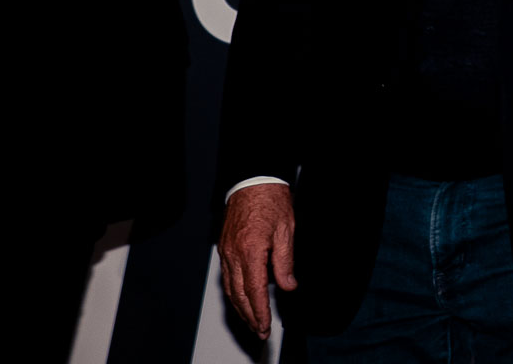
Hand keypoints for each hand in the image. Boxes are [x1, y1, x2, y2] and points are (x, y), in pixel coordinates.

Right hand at [219, 182, 297, 338]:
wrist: (253, 181)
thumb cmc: (270, 200)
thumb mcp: (286, 231)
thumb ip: (285, 262)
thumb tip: (288, 285)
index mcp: (251, 250)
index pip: (254, 290)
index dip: (259, 311)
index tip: (264, 325)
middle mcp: (234, 253)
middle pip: (239, 294)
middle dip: (249, 316)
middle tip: (259, 330)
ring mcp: (226, 251)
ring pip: (229, 288)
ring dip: (239, 307)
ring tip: (251, 320)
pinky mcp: (224, 248)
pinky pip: (226, 276)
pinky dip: (233, 292)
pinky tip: (240, 299)